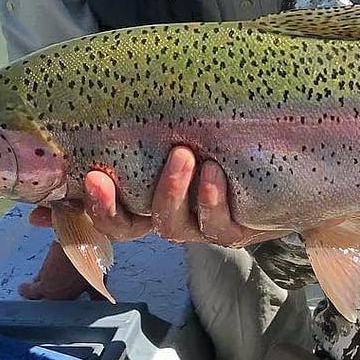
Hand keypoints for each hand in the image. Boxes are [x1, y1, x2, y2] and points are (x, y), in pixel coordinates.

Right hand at [29, 146, 286, 247]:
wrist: (285, 163)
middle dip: (113, 207)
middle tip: (104, 175)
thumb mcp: (173, 139)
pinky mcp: (238, 228)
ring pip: (176, 226)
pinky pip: (219, 224)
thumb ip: (129, 141)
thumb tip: (74, 131)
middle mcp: (172, 217)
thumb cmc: (219, 143)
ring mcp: (203, 225)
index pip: (108, 215)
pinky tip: (213, 172)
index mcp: (150, 201)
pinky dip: (213, 199)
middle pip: (131, 227)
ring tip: (182, 155)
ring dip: (172, 191)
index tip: (84, 176)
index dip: (90, 206)